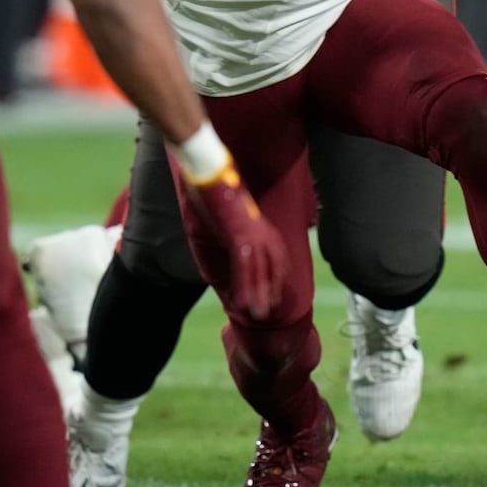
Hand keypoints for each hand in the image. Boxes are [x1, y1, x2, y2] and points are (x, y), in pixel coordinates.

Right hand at [180, 157, 288, 320]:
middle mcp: (262, 231)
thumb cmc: (216, 189)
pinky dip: (246, 286)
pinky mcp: (240, 236)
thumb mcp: (229, 212)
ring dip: (260, 295)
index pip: (276, 256)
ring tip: (259, 315)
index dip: (276, 277)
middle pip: (272, 267)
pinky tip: (244, 302)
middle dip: (271, 291)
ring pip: (261, 272)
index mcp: (261, 227)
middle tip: (268, 312)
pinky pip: (245, 267)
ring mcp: (252, 234)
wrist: (210, 171)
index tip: (275, 294)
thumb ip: (232, 227)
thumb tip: (229, 238)